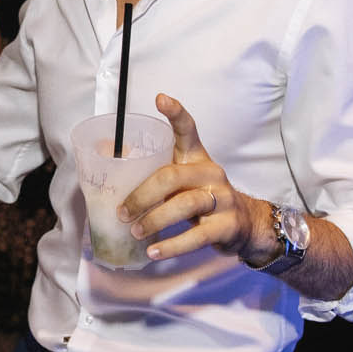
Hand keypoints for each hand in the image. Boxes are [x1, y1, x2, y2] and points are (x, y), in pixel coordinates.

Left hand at [113, 93, 261, 262]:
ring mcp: (221, 198)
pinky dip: (172, 246)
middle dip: (142, 196)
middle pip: (172, 176)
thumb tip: (108, 177)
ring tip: (135, 232)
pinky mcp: (227, 225)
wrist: (244, 225)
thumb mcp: (183, 180)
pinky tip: (154, 252)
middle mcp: (211, 172)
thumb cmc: (200, 198)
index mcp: (196, 157)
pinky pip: (196, 236)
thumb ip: (157, 175)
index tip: (160, 99)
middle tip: (123, 212)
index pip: (188, 130)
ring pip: (184, 205)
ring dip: (154, 220)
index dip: (176, 113)